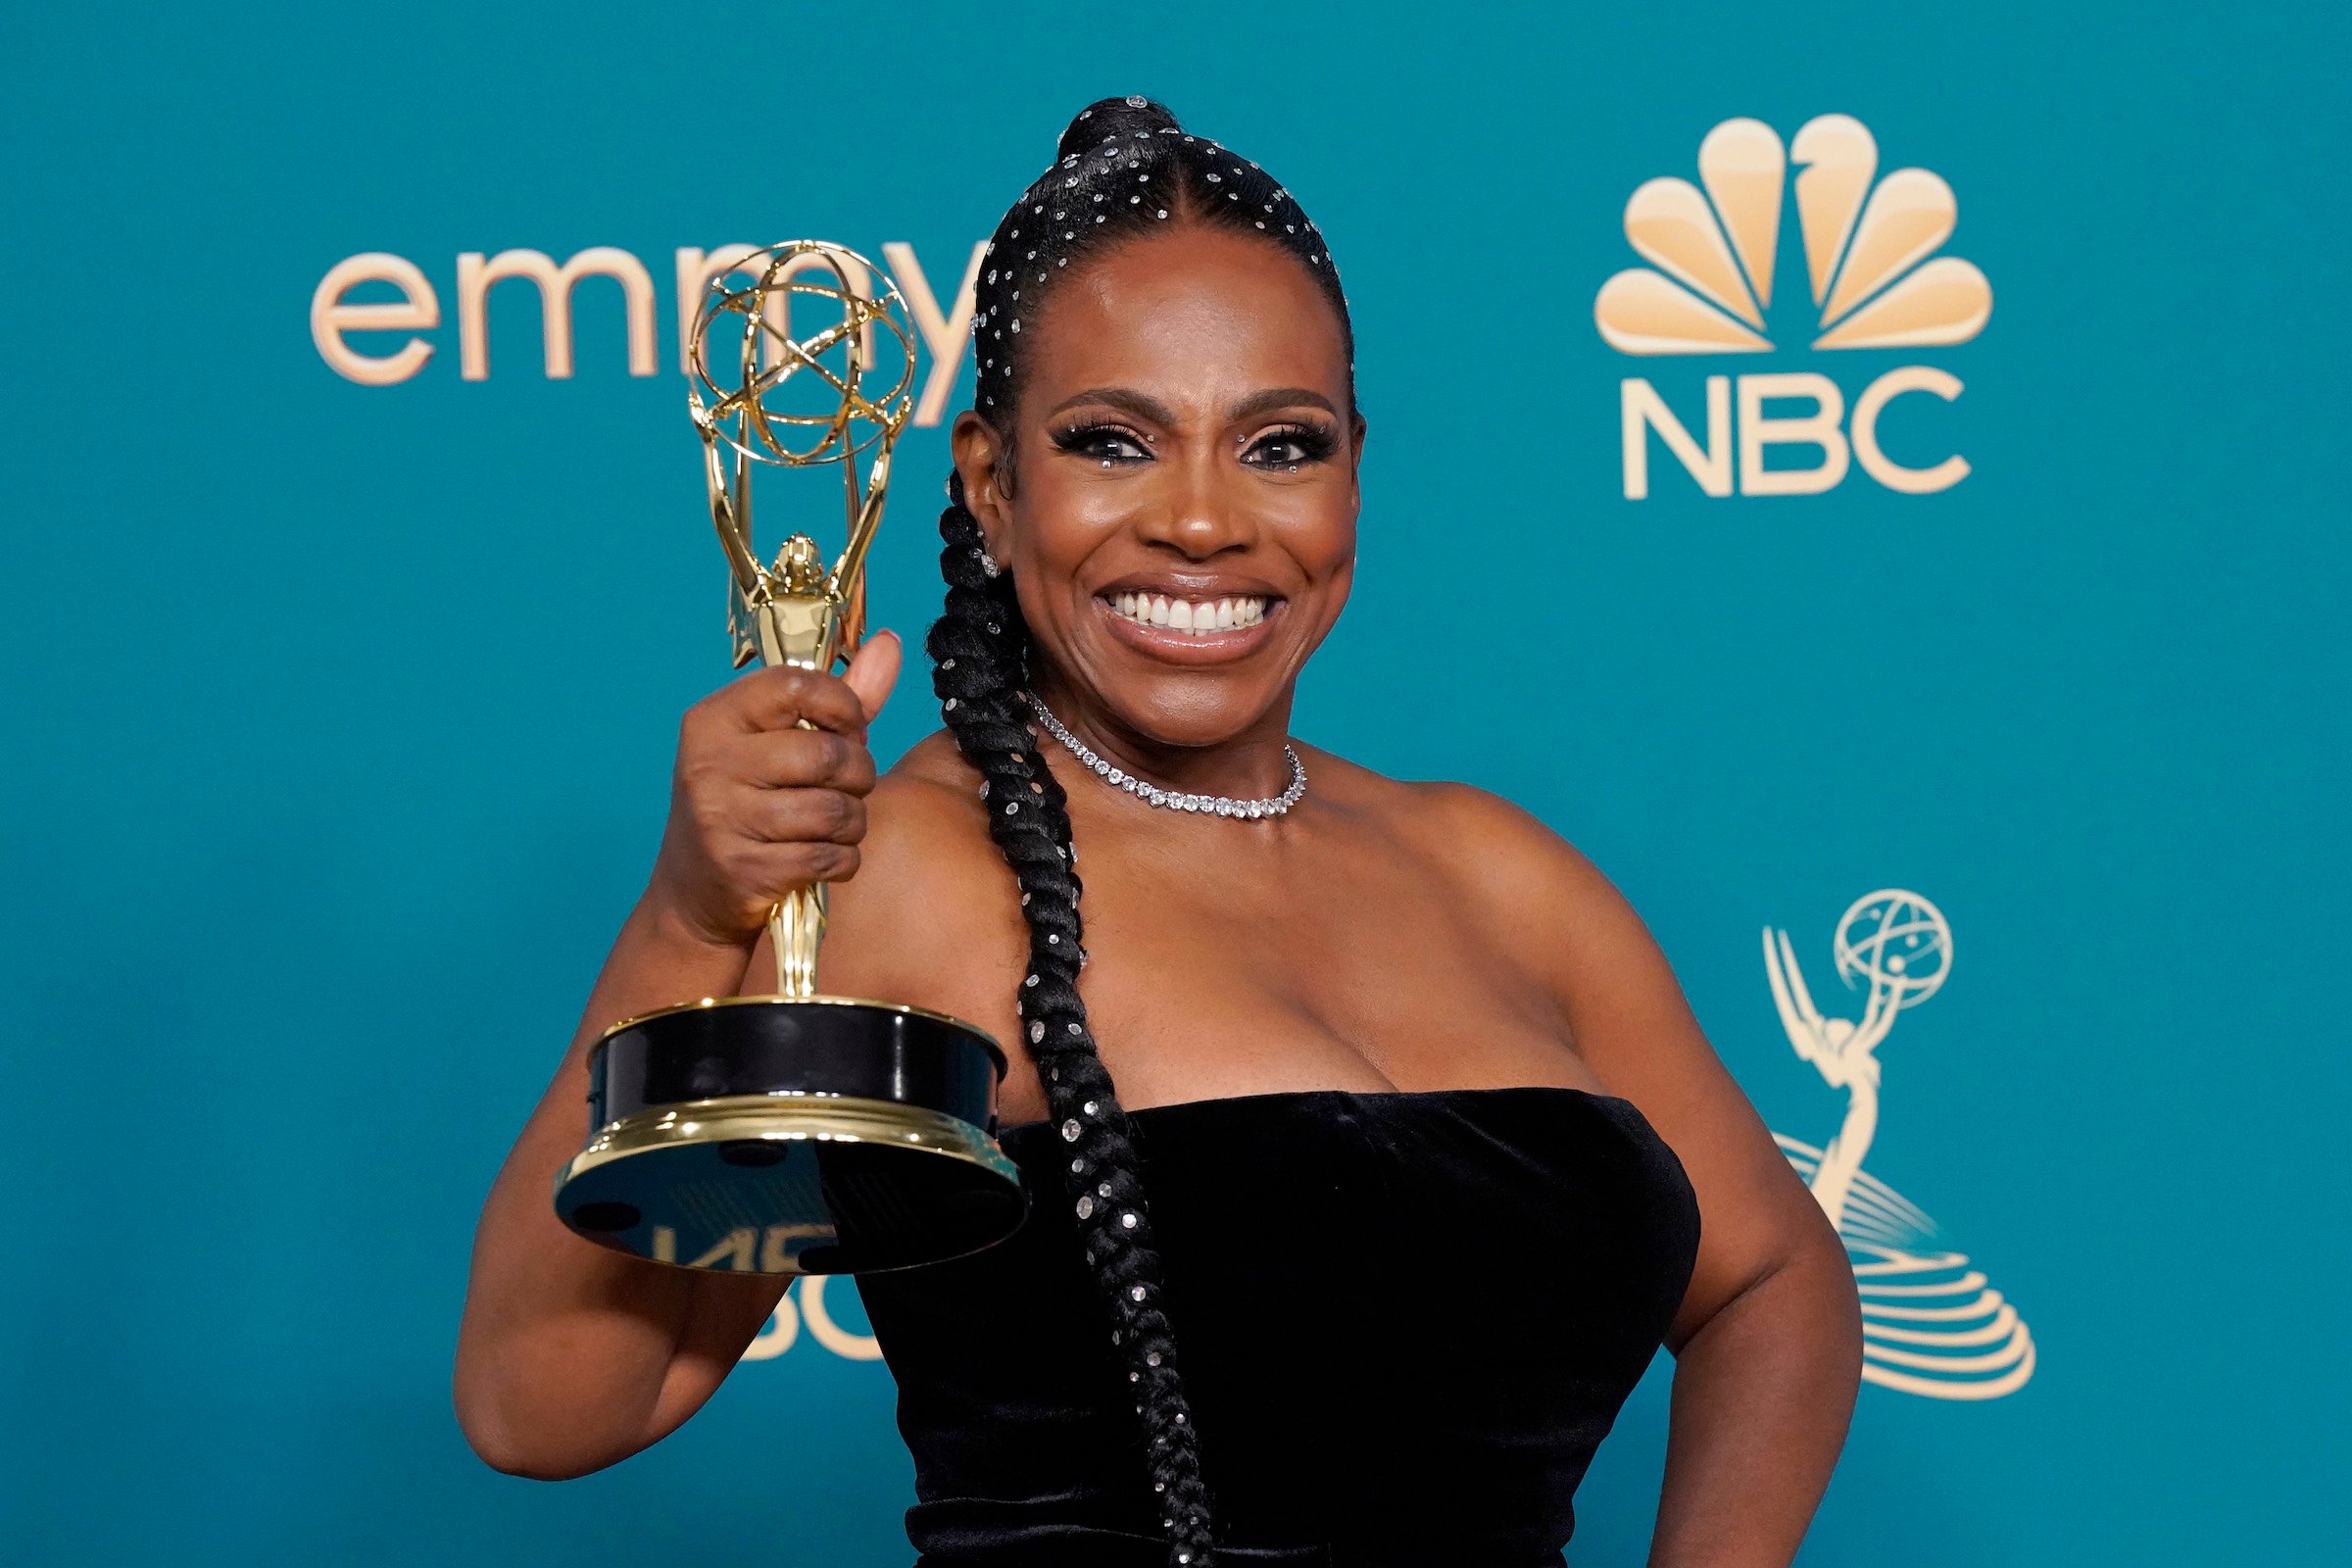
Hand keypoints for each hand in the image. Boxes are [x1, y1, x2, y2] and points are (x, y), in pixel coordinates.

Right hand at [643, 630, 902, 948]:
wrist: (695, 892)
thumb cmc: (748, 802)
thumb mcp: (776, 743)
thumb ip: (837, 697)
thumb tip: (889, 642)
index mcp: (714, 719)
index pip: (796, 685)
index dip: (842, 705)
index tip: (849, 726)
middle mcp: (710, 763)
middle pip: (827, 754)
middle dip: (858, 772)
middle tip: (849, 783)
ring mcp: (722, 819)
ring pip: (834, 810)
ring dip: (854, 821)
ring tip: (838, 822)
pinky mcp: (744, 870)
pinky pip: (830, 857)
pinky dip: (843, 859)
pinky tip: (825, 856)